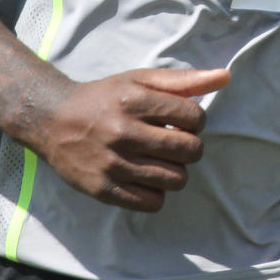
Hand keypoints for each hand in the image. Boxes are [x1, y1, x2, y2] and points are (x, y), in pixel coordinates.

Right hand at [38, 67, 231, 212]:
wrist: (53, 120)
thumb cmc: (105, 98)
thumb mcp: (140, 80)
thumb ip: (184, 80)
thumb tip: (226, 77)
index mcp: (134, 100)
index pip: (194, 117)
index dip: (195, 120)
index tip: (181, 121)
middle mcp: (122, 132)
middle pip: (189, 151)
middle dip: (190, 147)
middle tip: (174, 143)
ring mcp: (112, 164)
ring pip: (175, 179)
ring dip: (175, 171)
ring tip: (160, 160)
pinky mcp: (103, 190)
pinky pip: (152, 203)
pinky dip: (156, 193)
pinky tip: (145, 177)